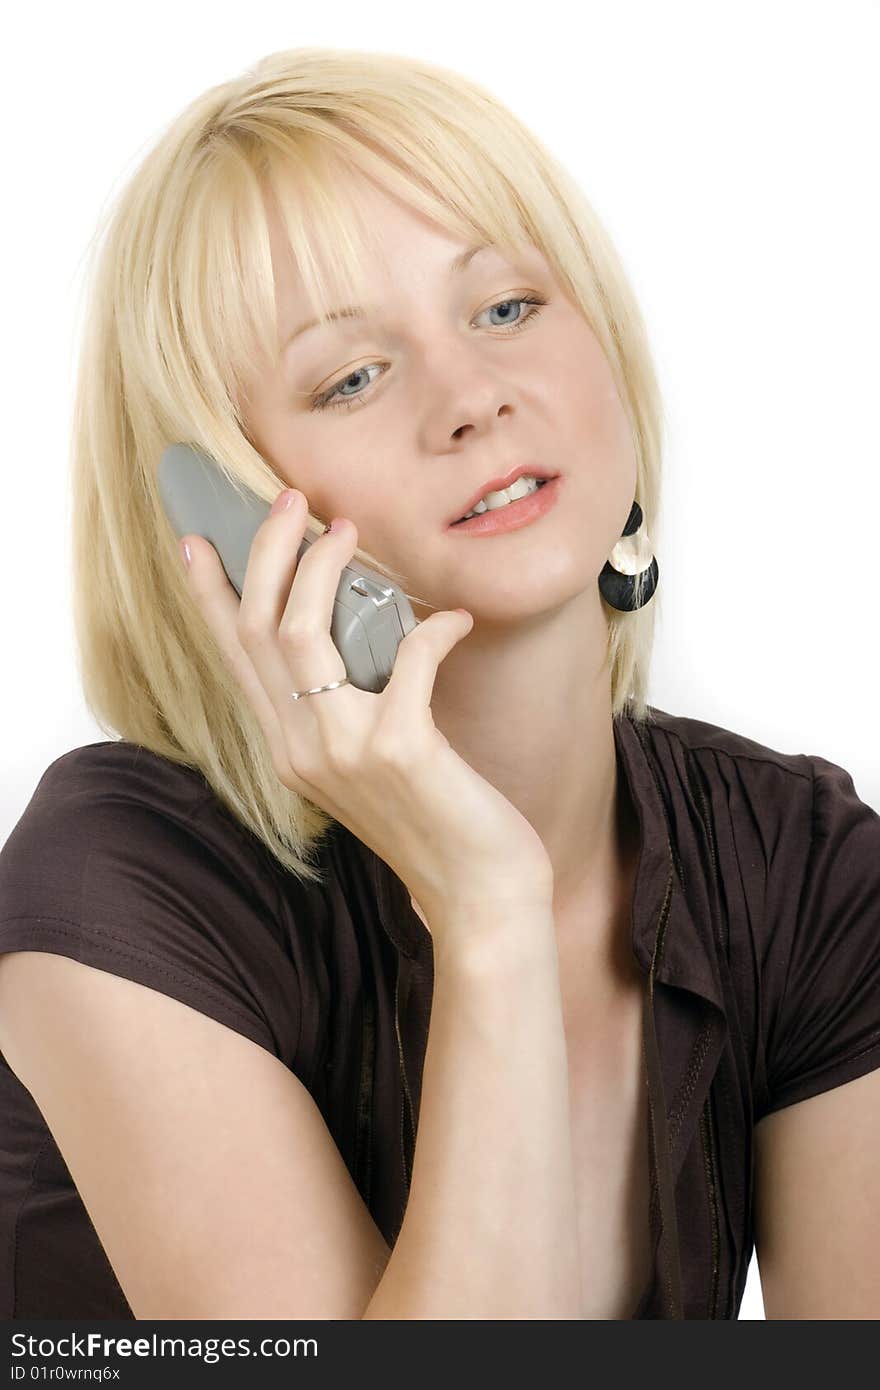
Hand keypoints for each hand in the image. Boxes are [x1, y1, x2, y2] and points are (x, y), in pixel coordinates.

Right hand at [180, 489, 553, 933]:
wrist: (479, 897)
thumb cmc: (437, 820)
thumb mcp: (374, 760)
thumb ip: (351, 704)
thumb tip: (364, 623)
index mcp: (289, 749)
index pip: (235, 659)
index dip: (212, 596)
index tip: (197, 541)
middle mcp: (301, 750)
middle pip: (257, 631)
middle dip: (266, 554)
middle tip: (291, 500)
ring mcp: (344, 752)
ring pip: (302, 636)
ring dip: (322, 571)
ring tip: (346, 529)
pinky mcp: (400, 750)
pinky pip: (409, 660)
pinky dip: (434, 630)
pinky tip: (457, 621)